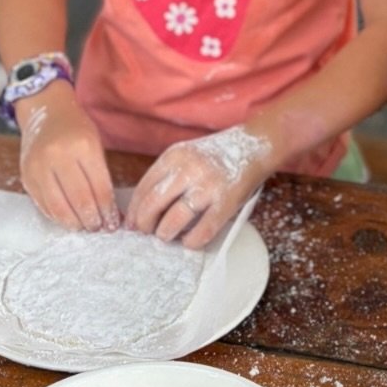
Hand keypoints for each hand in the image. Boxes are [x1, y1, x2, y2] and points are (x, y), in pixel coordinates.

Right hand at [18, 84, 117, 231]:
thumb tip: (112, 212)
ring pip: (58, 206)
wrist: (46, 112)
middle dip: (92, 219)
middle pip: (79, 199)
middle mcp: (58, 156)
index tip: (114, 223)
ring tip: (85, 227)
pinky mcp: (26, 176)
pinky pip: (43, 204)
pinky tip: (68, 219)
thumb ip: (101, 176)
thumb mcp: (95, 144)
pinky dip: (57, 216)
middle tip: (100, 228)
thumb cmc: (77, 128)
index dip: (108, 209)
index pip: (99, 187)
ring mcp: (38, 167)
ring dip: (74, 222)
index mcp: (82, 146)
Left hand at [125, 125, 270, 248]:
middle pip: (153, 204)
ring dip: (165, 234)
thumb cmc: (217, 155)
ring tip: (166, 236)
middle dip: (145, 224)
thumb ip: (167, 175)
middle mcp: (189, 169)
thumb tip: (143, 210)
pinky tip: (189, 240)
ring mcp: (208, 186)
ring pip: (174, 220)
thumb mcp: (187, 155)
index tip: (132, 223)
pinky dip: (191, 241)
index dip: (134, 210)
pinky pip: (202, 230)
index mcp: (175, 155)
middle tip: (146, 233)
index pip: (143, 188)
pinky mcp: (226, 202)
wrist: (254, 145)